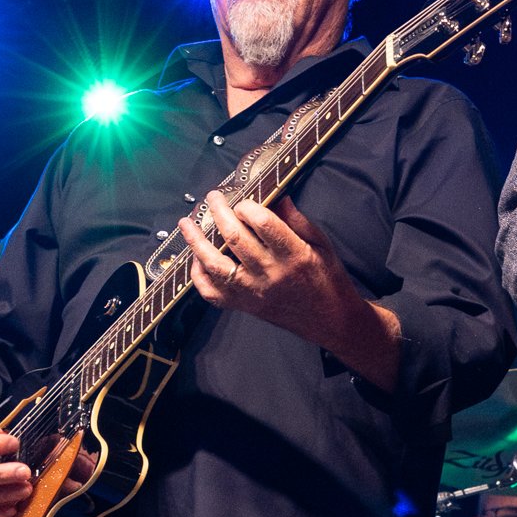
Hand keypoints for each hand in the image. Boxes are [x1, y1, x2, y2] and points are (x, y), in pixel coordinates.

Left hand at [180, 190, 359, 342]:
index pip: (263, 223)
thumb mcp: (321, 244)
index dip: (248, 206)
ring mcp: (253, 292)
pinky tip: (195, 258)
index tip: (244, 199)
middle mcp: (270, 274)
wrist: (330, 321)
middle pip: (234, 238)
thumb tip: (277, 196)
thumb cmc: (328, 279)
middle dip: (219, 212)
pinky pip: (212, 293)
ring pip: (215, 264)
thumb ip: (297, 220)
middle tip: (213, 197)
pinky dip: (198, 276)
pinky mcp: (244, 306)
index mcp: (294, 254)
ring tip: (186, 223)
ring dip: (196, 242)